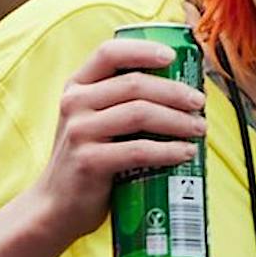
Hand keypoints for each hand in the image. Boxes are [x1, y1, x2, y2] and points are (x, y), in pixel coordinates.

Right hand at [25, 39, 207, 247]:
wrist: (56, 206)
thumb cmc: (88, 158)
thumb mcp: (93, 120)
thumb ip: (119, 101)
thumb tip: (181, 89)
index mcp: (77, 86)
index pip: (109, 53)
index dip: (143, 50)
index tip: (174, 57)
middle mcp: (75, 103)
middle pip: (135, 84)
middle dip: (175, 91)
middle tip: (199, 103)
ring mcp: (80, 132)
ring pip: (141, 114)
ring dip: (178, 120)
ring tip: (199, 128)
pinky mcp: (90, 162)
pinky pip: (139, 150)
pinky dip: (169, 150)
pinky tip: (186, 152)